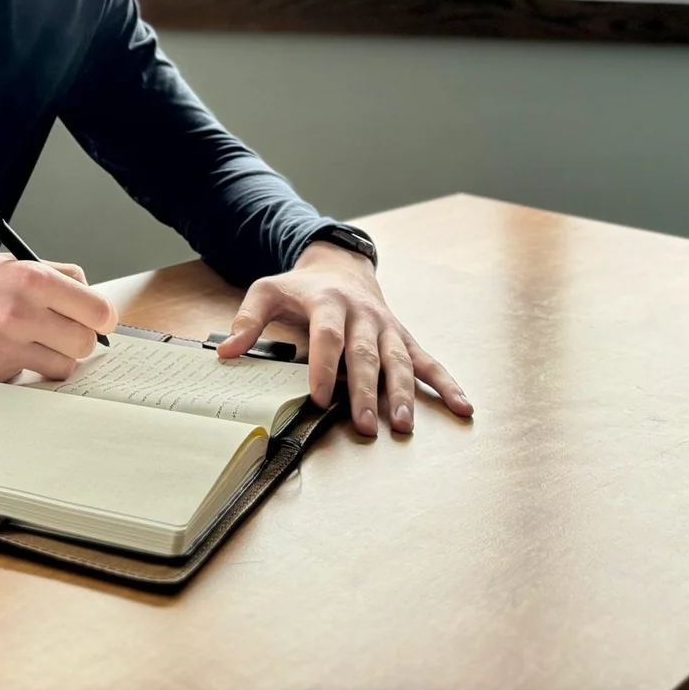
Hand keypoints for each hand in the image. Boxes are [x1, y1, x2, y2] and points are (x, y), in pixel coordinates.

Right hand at [0, 250, 116, 382]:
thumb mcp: (4, 262)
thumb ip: (50, 275)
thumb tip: (87, 293)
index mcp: (30, 279)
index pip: (96, 309)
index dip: (102, 317)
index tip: (99, 321)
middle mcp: (21, 314)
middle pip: (85, 344)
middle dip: (78, 340)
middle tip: (63, 333)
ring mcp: (4, 349)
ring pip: (60, 368)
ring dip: (52, 359)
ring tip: (29, 343)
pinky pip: (26, 380)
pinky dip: (20, 371)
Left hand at [215, 241, 472, 437]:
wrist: (340, 264)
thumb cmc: (300, 286)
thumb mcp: (267, 291)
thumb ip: (247, 321)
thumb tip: (224, 353)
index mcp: (328, 303)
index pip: (326, 336)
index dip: (322, 365)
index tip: (316, 395)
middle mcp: (362, 314)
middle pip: (365, 354)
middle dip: (364, 390)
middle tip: (362, 425)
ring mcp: (386, 326)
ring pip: (398, 360)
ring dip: (403, 394)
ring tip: (402, 425)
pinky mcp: (403, 337)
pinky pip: (427, 360)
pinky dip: (447, 384)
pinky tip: (463, 407)